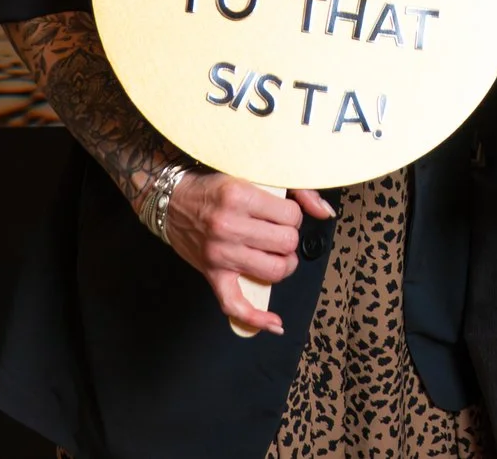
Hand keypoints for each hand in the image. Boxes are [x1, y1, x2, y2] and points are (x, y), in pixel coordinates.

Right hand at [161, 171, 334, 334]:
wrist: (171, 200)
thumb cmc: (213, 186)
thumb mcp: (252, 175)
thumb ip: (294, 189)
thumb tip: (325, 212)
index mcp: (239, 196)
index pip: (291, 216)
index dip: (293, 215)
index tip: (283, 213)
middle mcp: (229, 226)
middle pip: (286, 244)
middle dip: (289, 238)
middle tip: (278, 231)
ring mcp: (220, 253)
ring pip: (274, 271)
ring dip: (283, 265)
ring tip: (277, 255)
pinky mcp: (212, 274)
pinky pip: (235, 304)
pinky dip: (256, 318)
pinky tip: (274, 322)